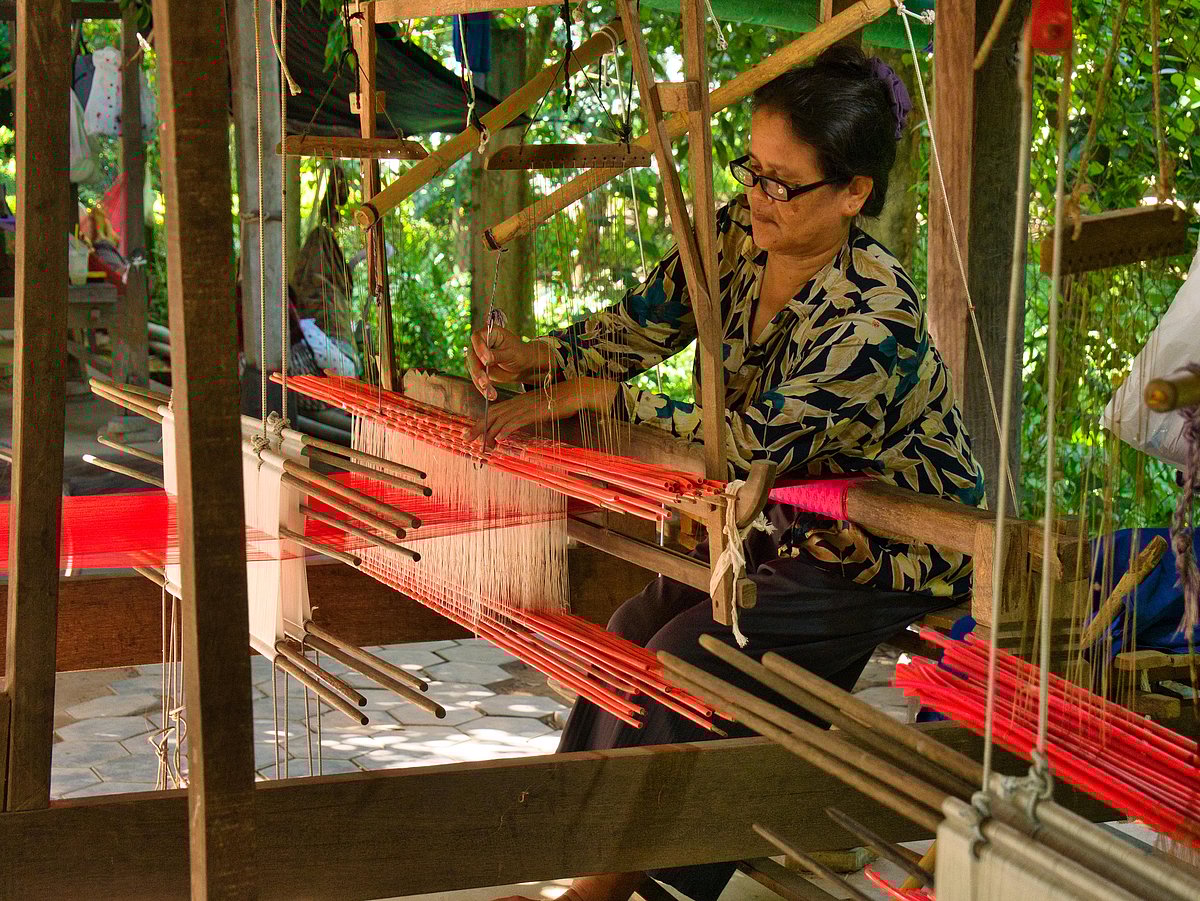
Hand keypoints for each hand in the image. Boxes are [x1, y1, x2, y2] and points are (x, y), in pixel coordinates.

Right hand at [466, 326, 552, 399]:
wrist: (524, 365)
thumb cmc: (520, 353)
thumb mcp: (511, 353)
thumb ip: (497, 355)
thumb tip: (485, 359)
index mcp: (489, 333)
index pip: (477, 338)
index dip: (479, 348)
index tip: (486, 361)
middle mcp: (480, 343)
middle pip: (472, 356)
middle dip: (478, 371)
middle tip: (485, 382)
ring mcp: (478, 357)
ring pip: (473, 370)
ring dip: (480, 383)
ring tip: (490, 394)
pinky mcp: (480, 369)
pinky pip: (477, 379)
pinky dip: (482, 388)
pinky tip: (490, 395)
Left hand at [466, 377, 617, 447]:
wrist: (572, 392)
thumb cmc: (557, 401)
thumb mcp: (537, 409)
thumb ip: (525, 416)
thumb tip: (515, 427)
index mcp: (516, 402)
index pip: (493, 412)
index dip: (481, 422)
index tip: (471, 432)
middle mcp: (517, 404)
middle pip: (492, 415)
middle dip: (478, 428)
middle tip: (466, 440)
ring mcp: (524, 408)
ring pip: (501, 420)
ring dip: (490, 434)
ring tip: (482, 446)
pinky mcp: (533, 412)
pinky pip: (516, 421)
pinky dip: (506, 430)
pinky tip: (500, 438)